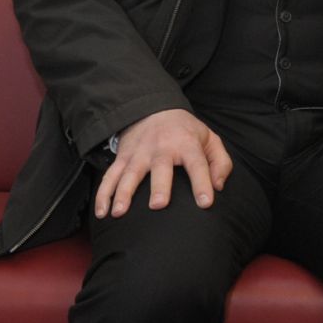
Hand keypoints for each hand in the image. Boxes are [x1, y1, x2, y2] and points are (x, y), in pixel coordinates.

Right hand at [94, 108, 231, 219]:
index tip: (205, 203)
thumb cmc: (185, 132)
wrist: (154, 109)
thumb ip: (220, 162)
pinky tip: (102, 213)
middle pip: (160, 167)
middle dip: (159, 186)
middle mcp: (162, 148)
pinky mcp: (123, 158)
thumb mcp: (209, 139)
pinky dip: (103, 194)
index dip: (202, 183)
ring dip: (123, 193)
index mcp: (187, 144)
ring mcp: (139, 153)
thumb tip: (219, 186)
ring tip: (119, 213)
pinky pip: (110, 177)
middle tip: (158, 205)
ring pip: (130, 174)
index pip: (197, 164)